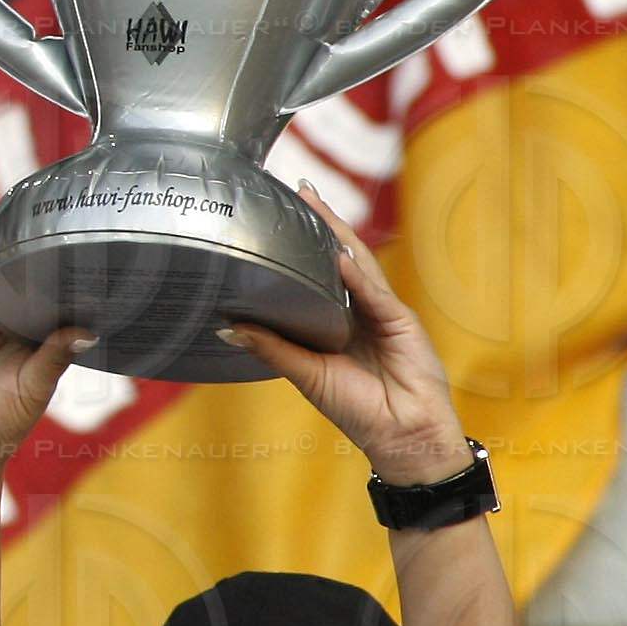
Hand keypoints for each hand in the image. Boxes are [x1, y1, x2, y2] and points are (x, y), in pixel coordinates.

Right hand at [0, 253, 85, 490]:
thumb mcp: (37, 387)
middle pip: (19, 288)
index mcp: (35, 342)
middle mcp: (8, 330)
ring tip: (9, 233)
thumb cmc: (3, 424)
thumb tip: (89, 329)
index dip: (60, 282)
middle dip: (28, 264)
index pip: (49, 304)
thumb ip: (55, 355)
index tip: (78, 254)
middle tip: (45, 230)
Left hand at [220, 185, 467, 482]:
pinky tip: (339, 254)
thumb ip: (270, 347)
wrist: (402, 438)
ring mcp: (382, 312)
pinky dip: (356, 274)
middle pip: (337, 257)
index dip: (298, 246)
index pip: (314, 273)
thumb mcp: (305, 374)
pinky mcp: (401, 321)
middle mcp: (358, 310)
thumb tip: (224, 327)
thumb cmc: (356, 409)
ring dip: (337, 233)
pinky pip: (374, 293)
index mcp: (334, 320)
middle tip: (297, 188)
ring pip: (357, 263)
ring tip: (314, 202)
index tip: (274, 214)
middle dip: (320, 223)